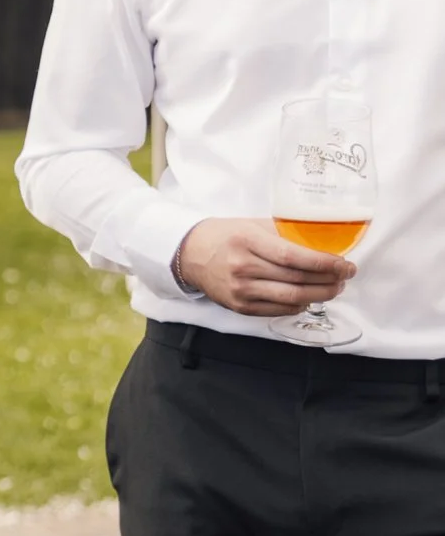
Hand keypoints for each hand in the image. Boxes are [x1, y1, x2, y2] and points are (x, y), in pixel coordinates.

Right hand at [175, 218, 354, 315]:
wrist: (189, 254)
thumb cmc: (225, 235)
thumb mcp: (252, 225)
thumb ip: (284, 233)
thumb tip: (322, 242)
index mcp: (248, 241)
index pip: (294, 257)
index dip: (325, 264)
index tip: (345, 264)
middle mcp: (243, 267)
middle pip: (298, 279)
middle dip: (330, 280)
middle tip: (345, 276)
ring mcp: (241, 290)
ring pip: (292, 297)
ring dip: (320, 295)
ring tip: (334, 288)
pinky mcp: (240, 306)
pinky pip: (279, 309)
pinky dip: (299, 304)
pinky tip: (308, 296)